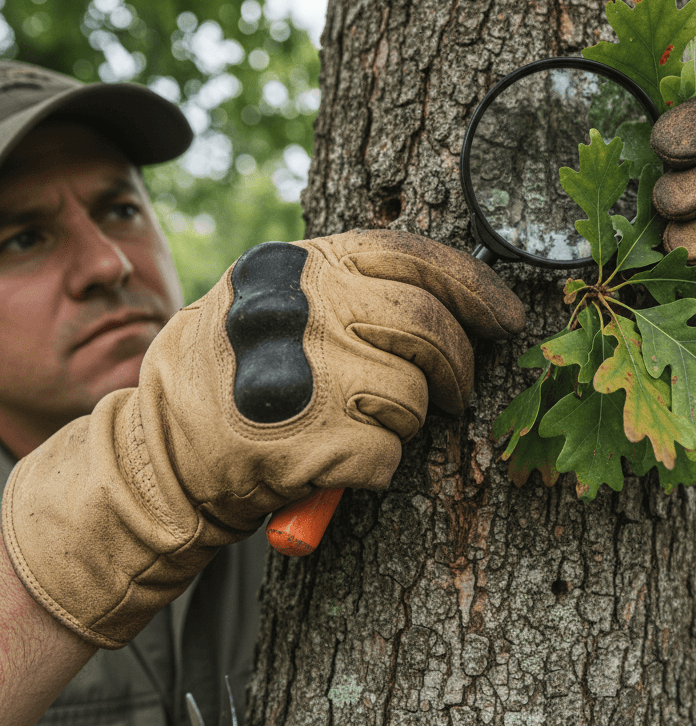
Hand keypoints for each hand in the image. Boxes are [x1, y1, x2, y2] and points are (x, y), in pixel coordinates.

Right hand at [1, 231, 523, 647]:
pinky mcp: (312, 439)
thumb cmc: (228, 377)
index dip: (477, 289)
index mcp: (305, 263)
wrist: (159, 455)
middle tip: (453, 391)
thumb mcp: (274, 301)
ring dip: (404, 423)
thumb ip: (347, 289)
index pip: (417, 257)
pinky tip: (337, 461)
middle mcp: (309, 305)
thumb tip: (450, 305)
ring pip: (414, 396)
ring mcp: (311, 370)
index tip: (507, 318)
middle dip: (456, 367)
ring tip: (359, 426)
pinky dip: (376, 467)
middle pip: (429, 328)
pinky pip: (389, 454)